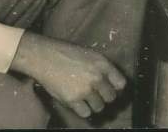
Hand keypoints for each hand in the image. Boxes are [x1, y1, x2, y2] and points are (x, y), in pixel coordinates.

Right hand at [11, 31, 125, 118]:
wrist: (46, 57)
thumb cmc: (67, 53)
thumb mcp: (90, 55)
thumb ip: (102, 68)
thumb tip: (112, 83)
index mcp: (102, 63)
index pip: (121, 83)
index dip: (116, 88)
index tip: (111, 89)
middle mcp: (97, 77)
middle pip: (111, 97)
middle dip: (104, 97)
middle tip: (96, 95)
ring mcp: (85, 89)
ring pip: (99, 107)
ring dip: (94, 104)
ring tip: (85, 98)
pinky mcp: (73, 100)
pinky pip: (86, 113)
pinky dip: (83, 110)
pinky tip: (78, 102)